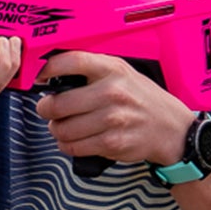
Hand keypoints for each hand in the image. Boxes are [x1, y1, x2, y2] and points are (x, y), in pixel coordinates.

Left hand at [33, 52, 193, 167]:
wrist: (171, 128)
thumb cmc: (139, 98)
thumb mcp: (120, 72)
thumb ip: (89, 69)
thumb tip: (48, 71)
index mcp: (112, 69)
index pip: (71, 62)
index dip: (46, 69)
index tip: (38, 77)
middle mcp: (112, 93)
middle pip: (58, 104)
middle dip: (46, 109)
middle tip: (49, 109)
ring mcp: (113, 120)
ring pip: (62, 129)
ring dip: (57, 130)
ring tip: (64, 125)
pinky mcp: (113, 143)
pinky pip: (74, 147)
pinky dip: (68, 145)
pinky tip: (75, 139)